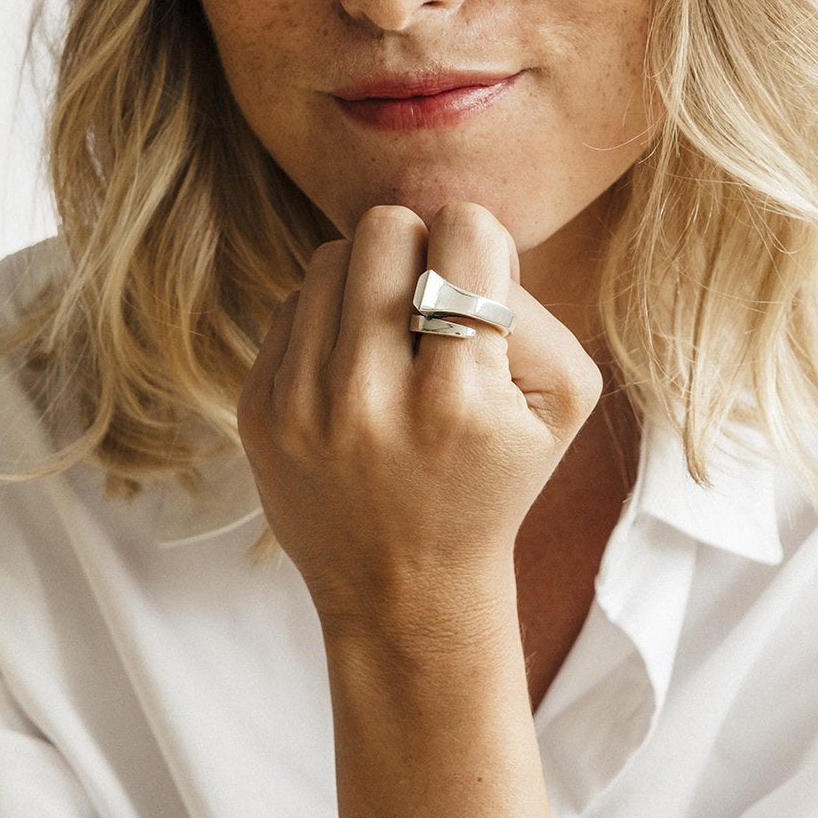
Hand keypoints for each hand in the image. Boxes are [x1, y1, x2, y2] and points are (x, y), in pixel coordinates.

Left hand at [237, 202, 601, 629]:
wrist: (404, 589)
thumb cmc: (493, 482)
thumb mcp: (560, 403)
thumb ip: (529, 306)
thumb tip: (460, 242)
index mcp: (458, 399)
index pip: (463, 231)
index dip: (479, 243)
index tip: (475, 289)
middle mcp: (370, 400)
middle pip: (383, 228)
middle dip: (417, 249)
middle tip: (428, 304)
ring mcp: (301, 407)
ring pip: (330, 259)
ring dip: (368, 283)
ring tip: (389, 341)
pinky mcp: (257, 411)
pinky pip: (292, 306)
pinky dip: (327, 325)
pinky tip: (350, 375)